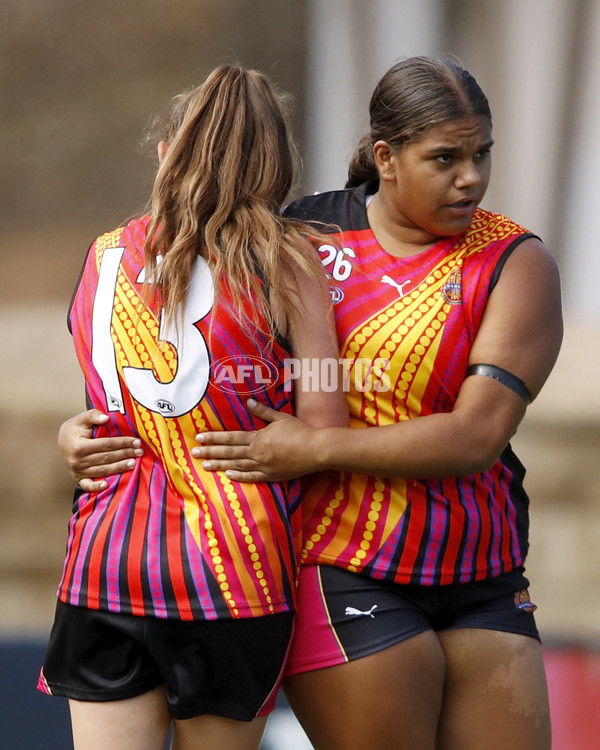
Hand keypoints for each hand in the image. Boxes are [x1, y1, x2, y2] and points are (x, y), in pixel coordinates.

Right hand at [58, 409, 142, 491]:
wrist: (61, 441)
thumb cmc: (74, 429)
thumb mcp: (81, 419)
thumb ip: (93, 415)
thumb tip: (106, 418)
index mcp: (79, 446)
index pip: (106, 444)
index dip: (123, 443)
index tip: (136, 441)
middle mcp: (77, 460)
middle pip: (107, 457)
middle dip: (125, 454)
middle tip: (140, 452)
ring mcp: (77, 470)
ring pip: (102, 470)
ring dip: (119, 467)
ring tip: (133, 463)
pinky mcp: (78, 477)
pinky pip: (87, 485)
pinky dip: (96, 487)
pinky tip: (107, 485)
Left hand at [191, 399, 319, 481]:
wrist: (316, 449)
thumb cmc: (300, 431)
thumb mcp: (281, 418)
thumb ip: (263, 412)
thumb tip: (248, 401)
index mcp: (258, 438)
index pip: (231, 437)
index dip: (214, 437)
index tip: (200, 438)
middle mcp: (257, 453)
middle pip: (230, 452)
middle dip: (211, 452)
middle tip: (194, 453)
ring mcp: (264, 466)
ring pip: (237, 466)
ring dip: (220, 465)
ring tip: (206, 466)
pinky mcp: (272, 476)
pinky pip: (252, 477)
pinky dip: (239, 477)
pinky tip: (228, 476)